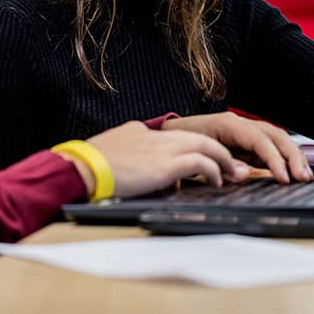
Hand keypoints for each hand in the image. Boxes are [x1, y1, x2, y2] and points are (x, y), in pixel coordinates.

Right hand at [71, 121, 250, 197]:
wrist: (81, 167)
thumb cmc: (88, 166)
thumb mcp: (111, 155)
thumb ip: (129, 158)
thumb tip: (140, 172)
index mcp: (139, 132)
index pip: (173, 138)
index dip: (190, 149)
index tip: (201, 162)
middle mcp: (154, 136)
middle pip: (197, 136)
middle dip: (218, 151)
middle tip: (232, 165)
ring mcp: (161, 148)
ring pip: (205, 145)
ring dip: (222, 160)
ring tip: (232, 174)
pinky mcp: (165, 164)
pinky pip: (200, 163)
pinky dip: (213, 171)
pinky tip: (216, 182)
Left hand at [163, 112, 312, 182]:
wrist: (170, 135)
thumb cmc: (182, 141)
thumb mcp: (197, 152)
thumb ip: (220, 163)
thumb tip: (245, 172)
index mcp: (228, 124)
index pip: (259, 139)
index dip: (274, 158)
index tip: (283, 176)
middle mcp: (241, 125)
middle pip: (274, 135)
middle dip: (291, 156)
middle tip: (302, 176)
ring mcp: (246, 133)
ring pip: (276, 140)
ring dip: (292, 157)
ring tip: (305, 175)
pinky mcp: (247, 143)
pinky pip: (270, 148)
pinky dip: (283, 160)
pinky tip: (293, 172)